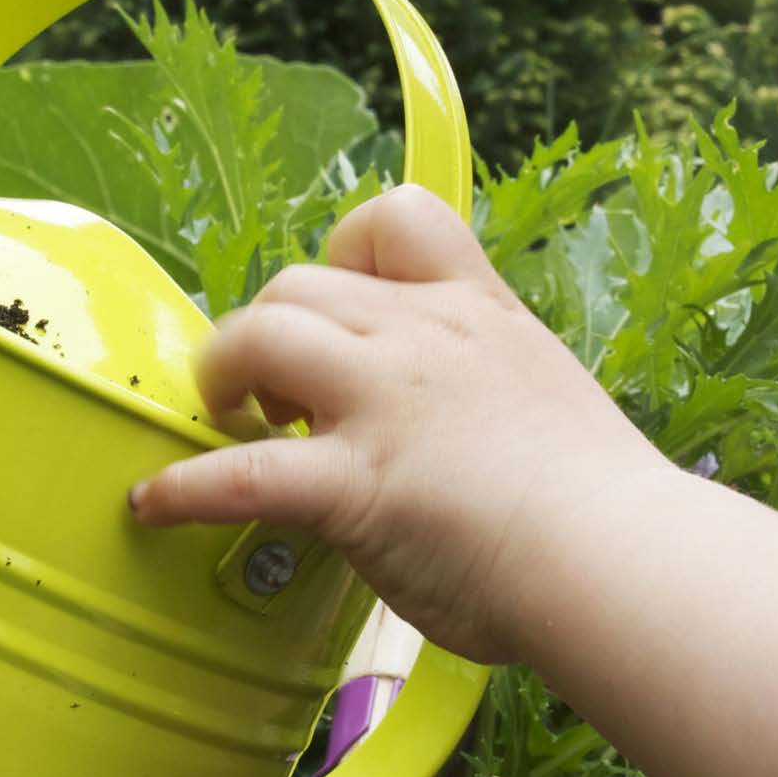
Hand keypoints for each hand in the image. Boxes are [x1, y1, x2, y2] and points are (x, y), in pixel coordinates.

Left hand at [129, 184, 669, 660]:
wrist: (622, 560)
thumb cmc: (602, 504)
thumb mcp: (544, 398)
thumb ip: (479, 386)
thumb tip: (442, 422)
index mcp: (474, 313)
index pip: (394, 216)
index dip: (345, 253)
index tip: (344, 309)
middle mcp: (421, 338)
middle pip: (297, 282)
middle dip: (269, 332)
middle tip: (277, 400)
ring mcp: (382, 404)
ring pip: (259, 334)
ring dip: (224, 375)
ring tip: (232, 425)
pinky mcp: (353, 482)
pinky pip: (239, 473)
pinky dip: (186, 487)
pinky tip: (154, 505)